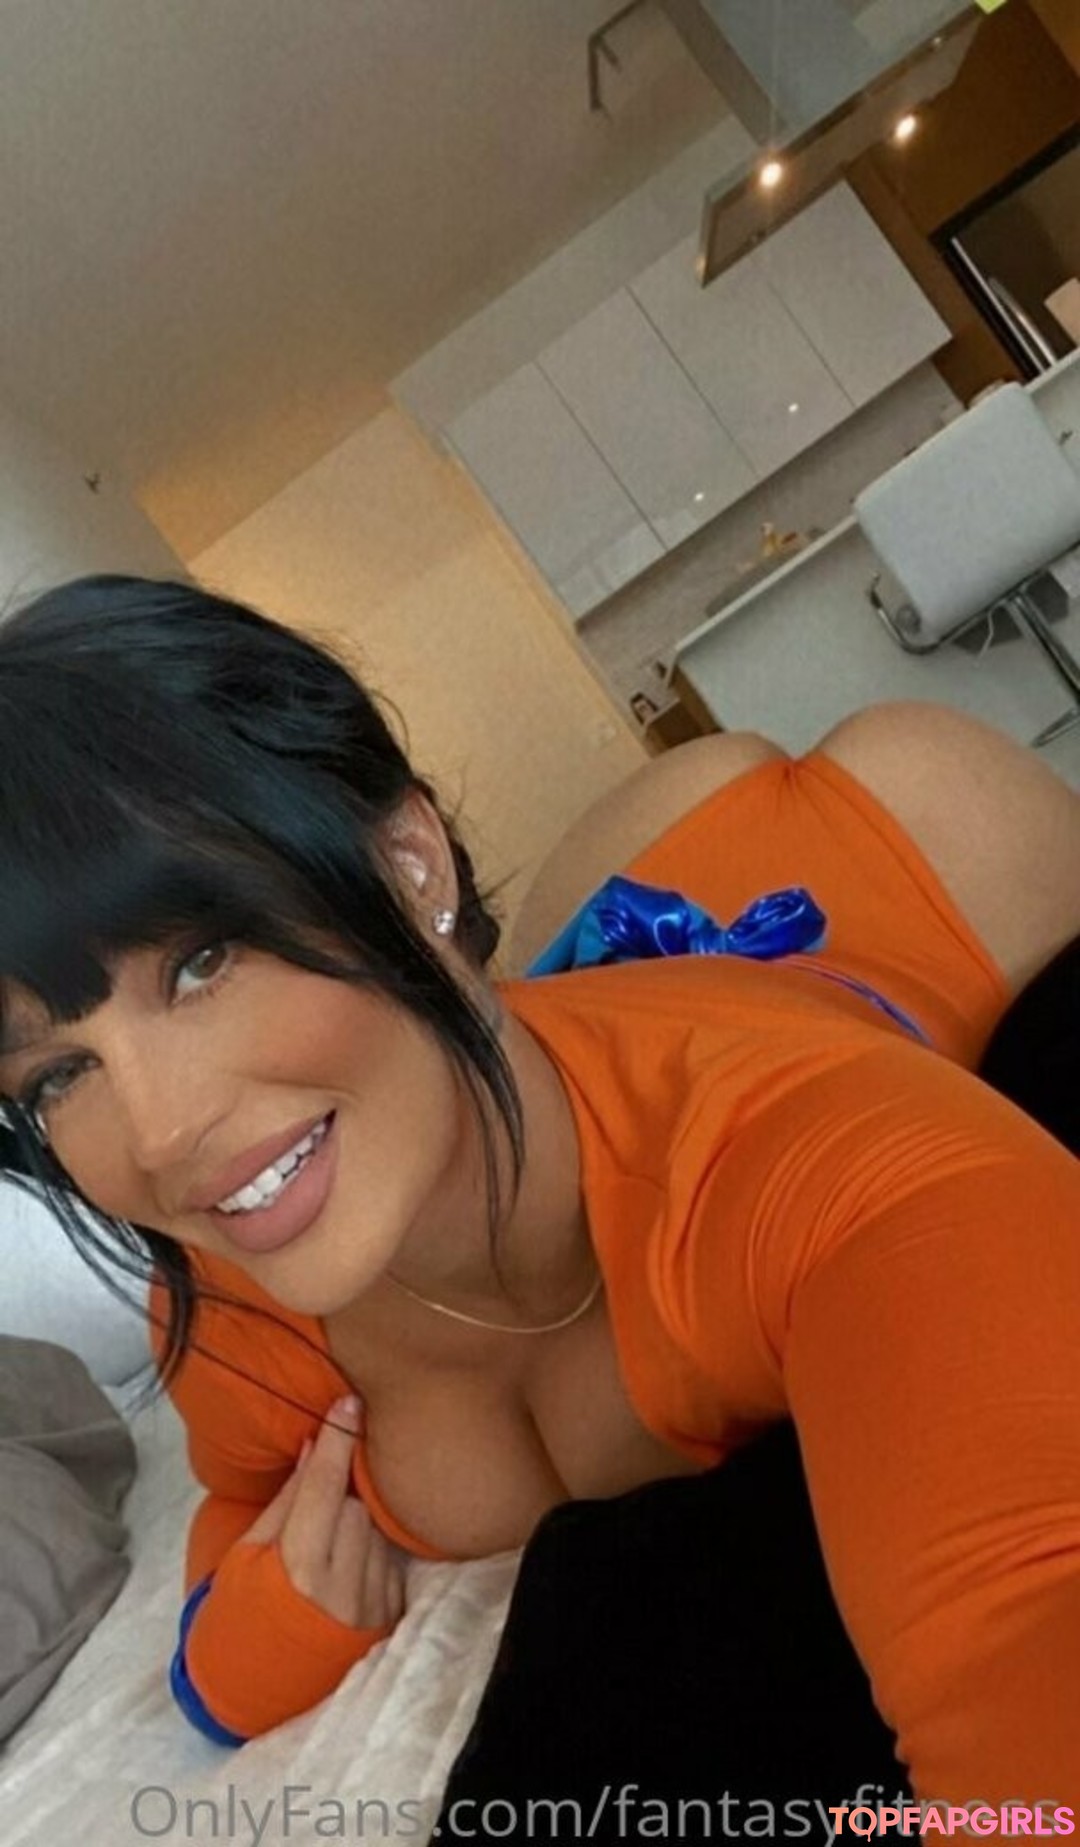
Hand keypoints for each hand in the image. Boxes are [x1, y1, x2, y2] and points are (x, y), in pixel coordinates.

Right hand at [244, 1395, 405, 1631]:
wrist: (253, 1691)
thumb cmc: (239, 1615)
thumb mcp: (245, 1556)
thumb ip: (286, 1501)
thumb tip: (315, 1448)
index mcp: (299, 1569)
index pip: (326, 1487)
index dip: (338, 1440)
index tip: (349, 1401)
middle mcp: (343, 1589)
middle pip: (358, 1504)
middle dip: (340, 1496)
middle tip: (318, 1508)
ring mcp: (372, 1607)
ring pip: (378, 1529)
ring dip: (358, 1525)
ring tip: (328, 1549)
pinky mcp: (390, 1618)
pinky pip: (391, 1559)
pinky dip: (371, 1553)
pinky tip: (345, 1571)